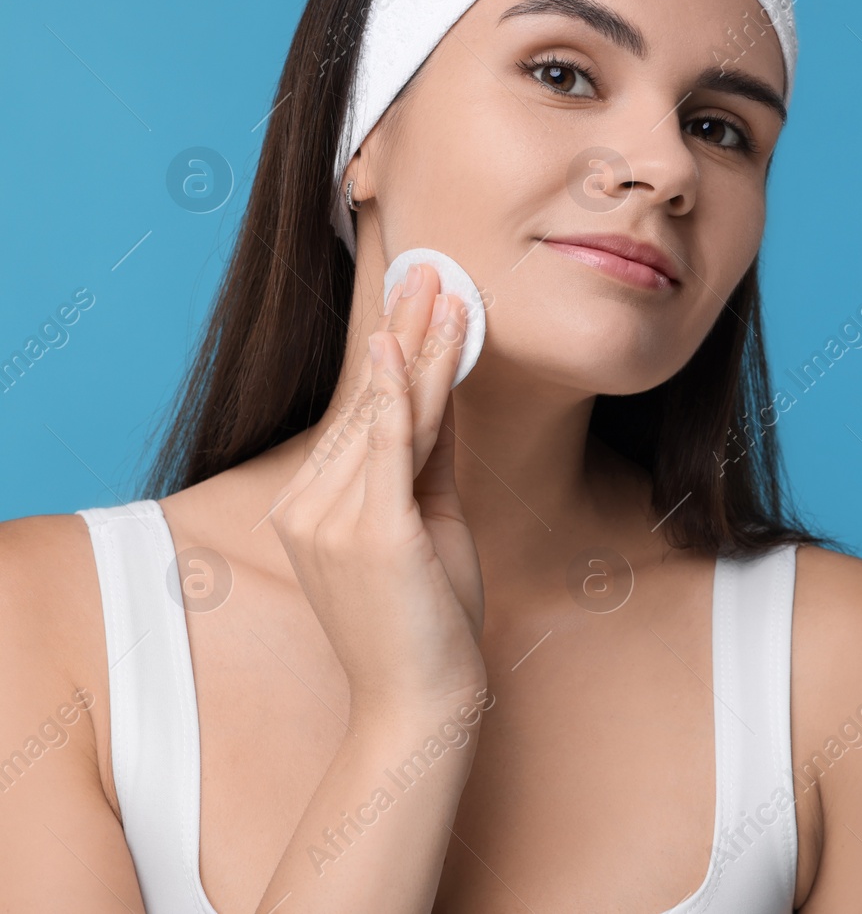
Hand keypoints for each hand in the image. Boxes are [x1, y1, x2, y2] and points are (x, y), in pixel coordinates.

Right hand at [269, 262, 486, 718]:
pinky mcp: (369, 533)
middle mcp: (311, 507)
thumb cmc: (429, 620)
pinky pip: (385, 450)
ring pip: (387, 416)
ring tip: (442, 287)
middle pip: (373, 403)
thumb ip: (427, 460)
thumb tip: (442, 395)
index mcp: (316, 507)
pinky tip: (402, 345)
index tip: (416, 298)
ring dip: (419, 346)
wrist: (424, 702)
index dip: (397, 353)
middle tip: (430, 267)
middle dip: (406, 331)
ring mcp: (333, 520)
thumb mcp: (428, 524)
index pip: (368, 416)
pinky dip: (397, 394)